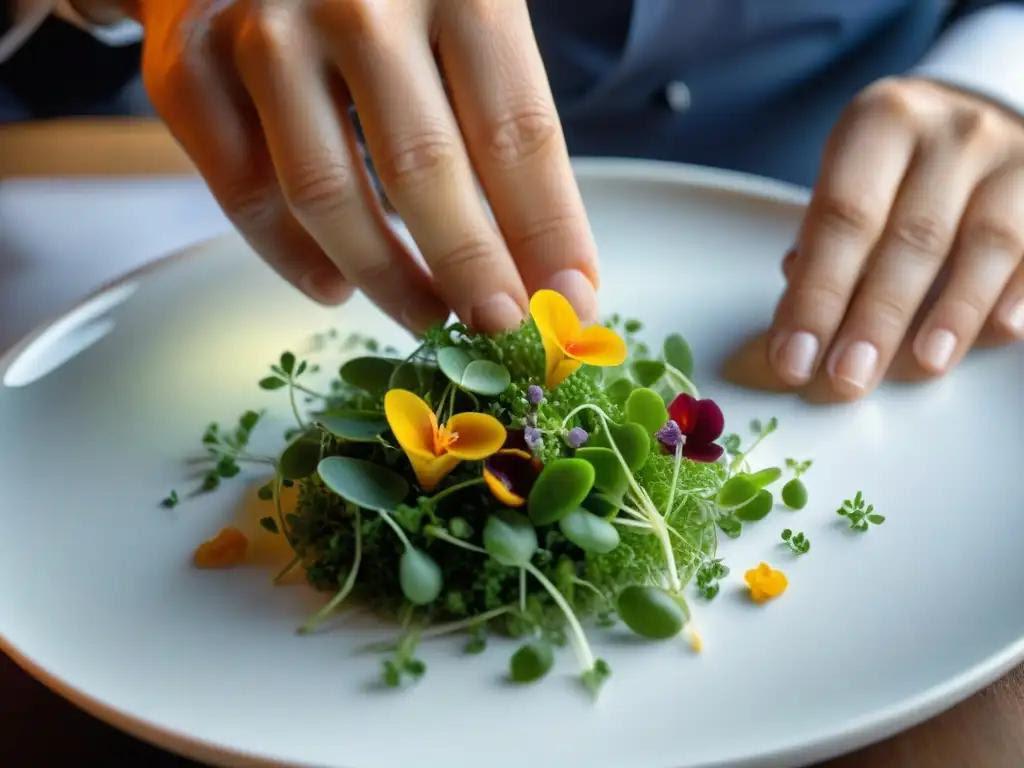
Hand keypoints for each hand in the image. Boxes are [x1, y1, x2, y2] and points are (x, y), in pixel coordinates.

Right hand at [126, 0, 598, 332]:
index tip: (570, 306)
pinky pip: (246, 195)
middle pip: (425, 169)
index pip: (518, 131)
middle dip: (473, 272)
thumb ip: (502, 125)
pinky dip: (293, 260)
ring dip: (386, 279)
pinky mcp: (189, 67)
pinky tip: (337, 287)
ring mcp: (264, 30)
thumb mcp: (462, 22)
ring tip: (428, 319)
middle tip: (500, 333)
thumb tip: (553, 274)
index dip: (547, 233)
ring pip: (327, 193)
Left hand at [769, 77, 1023, 398]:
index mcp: (881, 122)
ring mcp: (1013, 156)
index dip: (816, 295)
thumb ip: (825, 242)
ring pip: (986, 242)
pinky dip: (1021, 292)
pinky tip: (1003, 331)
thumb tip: (798, 320)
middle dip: (876, 317)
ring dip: (954, 311)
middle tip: (848, 377)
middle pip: (911, 236)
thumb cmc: (898, 164)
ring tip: (925, 364)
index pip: (841, 217)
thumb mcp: (852, 177)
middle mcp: (950, 132)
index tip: (793, 358)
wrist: (976, 117)